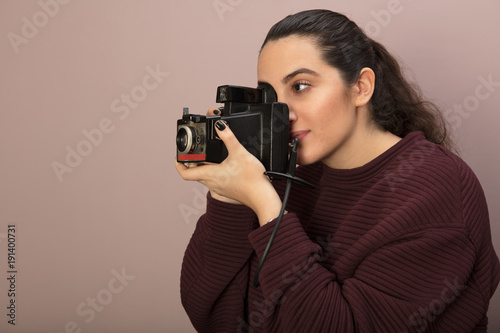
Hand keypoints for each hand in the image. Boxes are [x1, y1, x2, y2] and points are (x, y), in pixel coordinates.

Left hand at [175, 108, 281, 224]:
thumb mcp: (239, 152)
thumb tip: (219, 125)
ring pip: (206, 180)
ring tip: (213, 160)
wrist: (263, 196)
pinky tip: (225, 174)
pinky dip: (216, 179)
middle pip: (195, 174)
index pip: (185, 173)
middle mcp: (212, 185)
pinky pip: (216, 188)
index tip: (178, 157)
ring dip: (206, 170)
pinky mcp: (228, 196)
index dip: (179, 164)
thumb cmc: (252, 179)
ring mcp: (220, 192)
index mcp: (210, 175)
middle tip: (199, 153)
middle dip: (194, 164)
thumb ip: (228, 137)